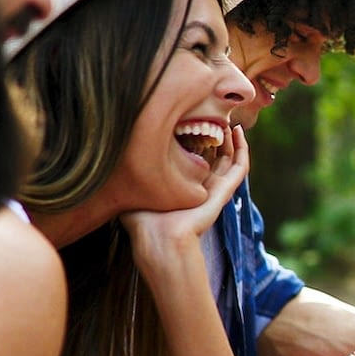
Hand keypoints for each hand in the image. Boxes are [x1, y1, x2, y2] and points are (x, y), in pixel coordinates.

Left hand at [122, 125, 250, 258]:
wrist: (159, 238)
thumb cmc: (144, 221)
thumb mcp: (135, 190)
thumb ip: (130, 176)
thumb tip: (112, 158)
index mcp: (184, 188)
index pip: (195, 161)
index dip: (197, 142)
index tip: (191, 122)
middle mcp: (202, 188)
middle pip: (216, 158)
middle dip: (217, 137)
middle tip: (214, 117)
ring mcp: (215, 189)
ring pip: (231, 160)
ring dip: (233, 141)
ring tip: (230, 122)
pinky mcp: (224, 191)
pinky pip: (240, 167)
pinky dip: (242, 149)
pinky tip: (237, 132)